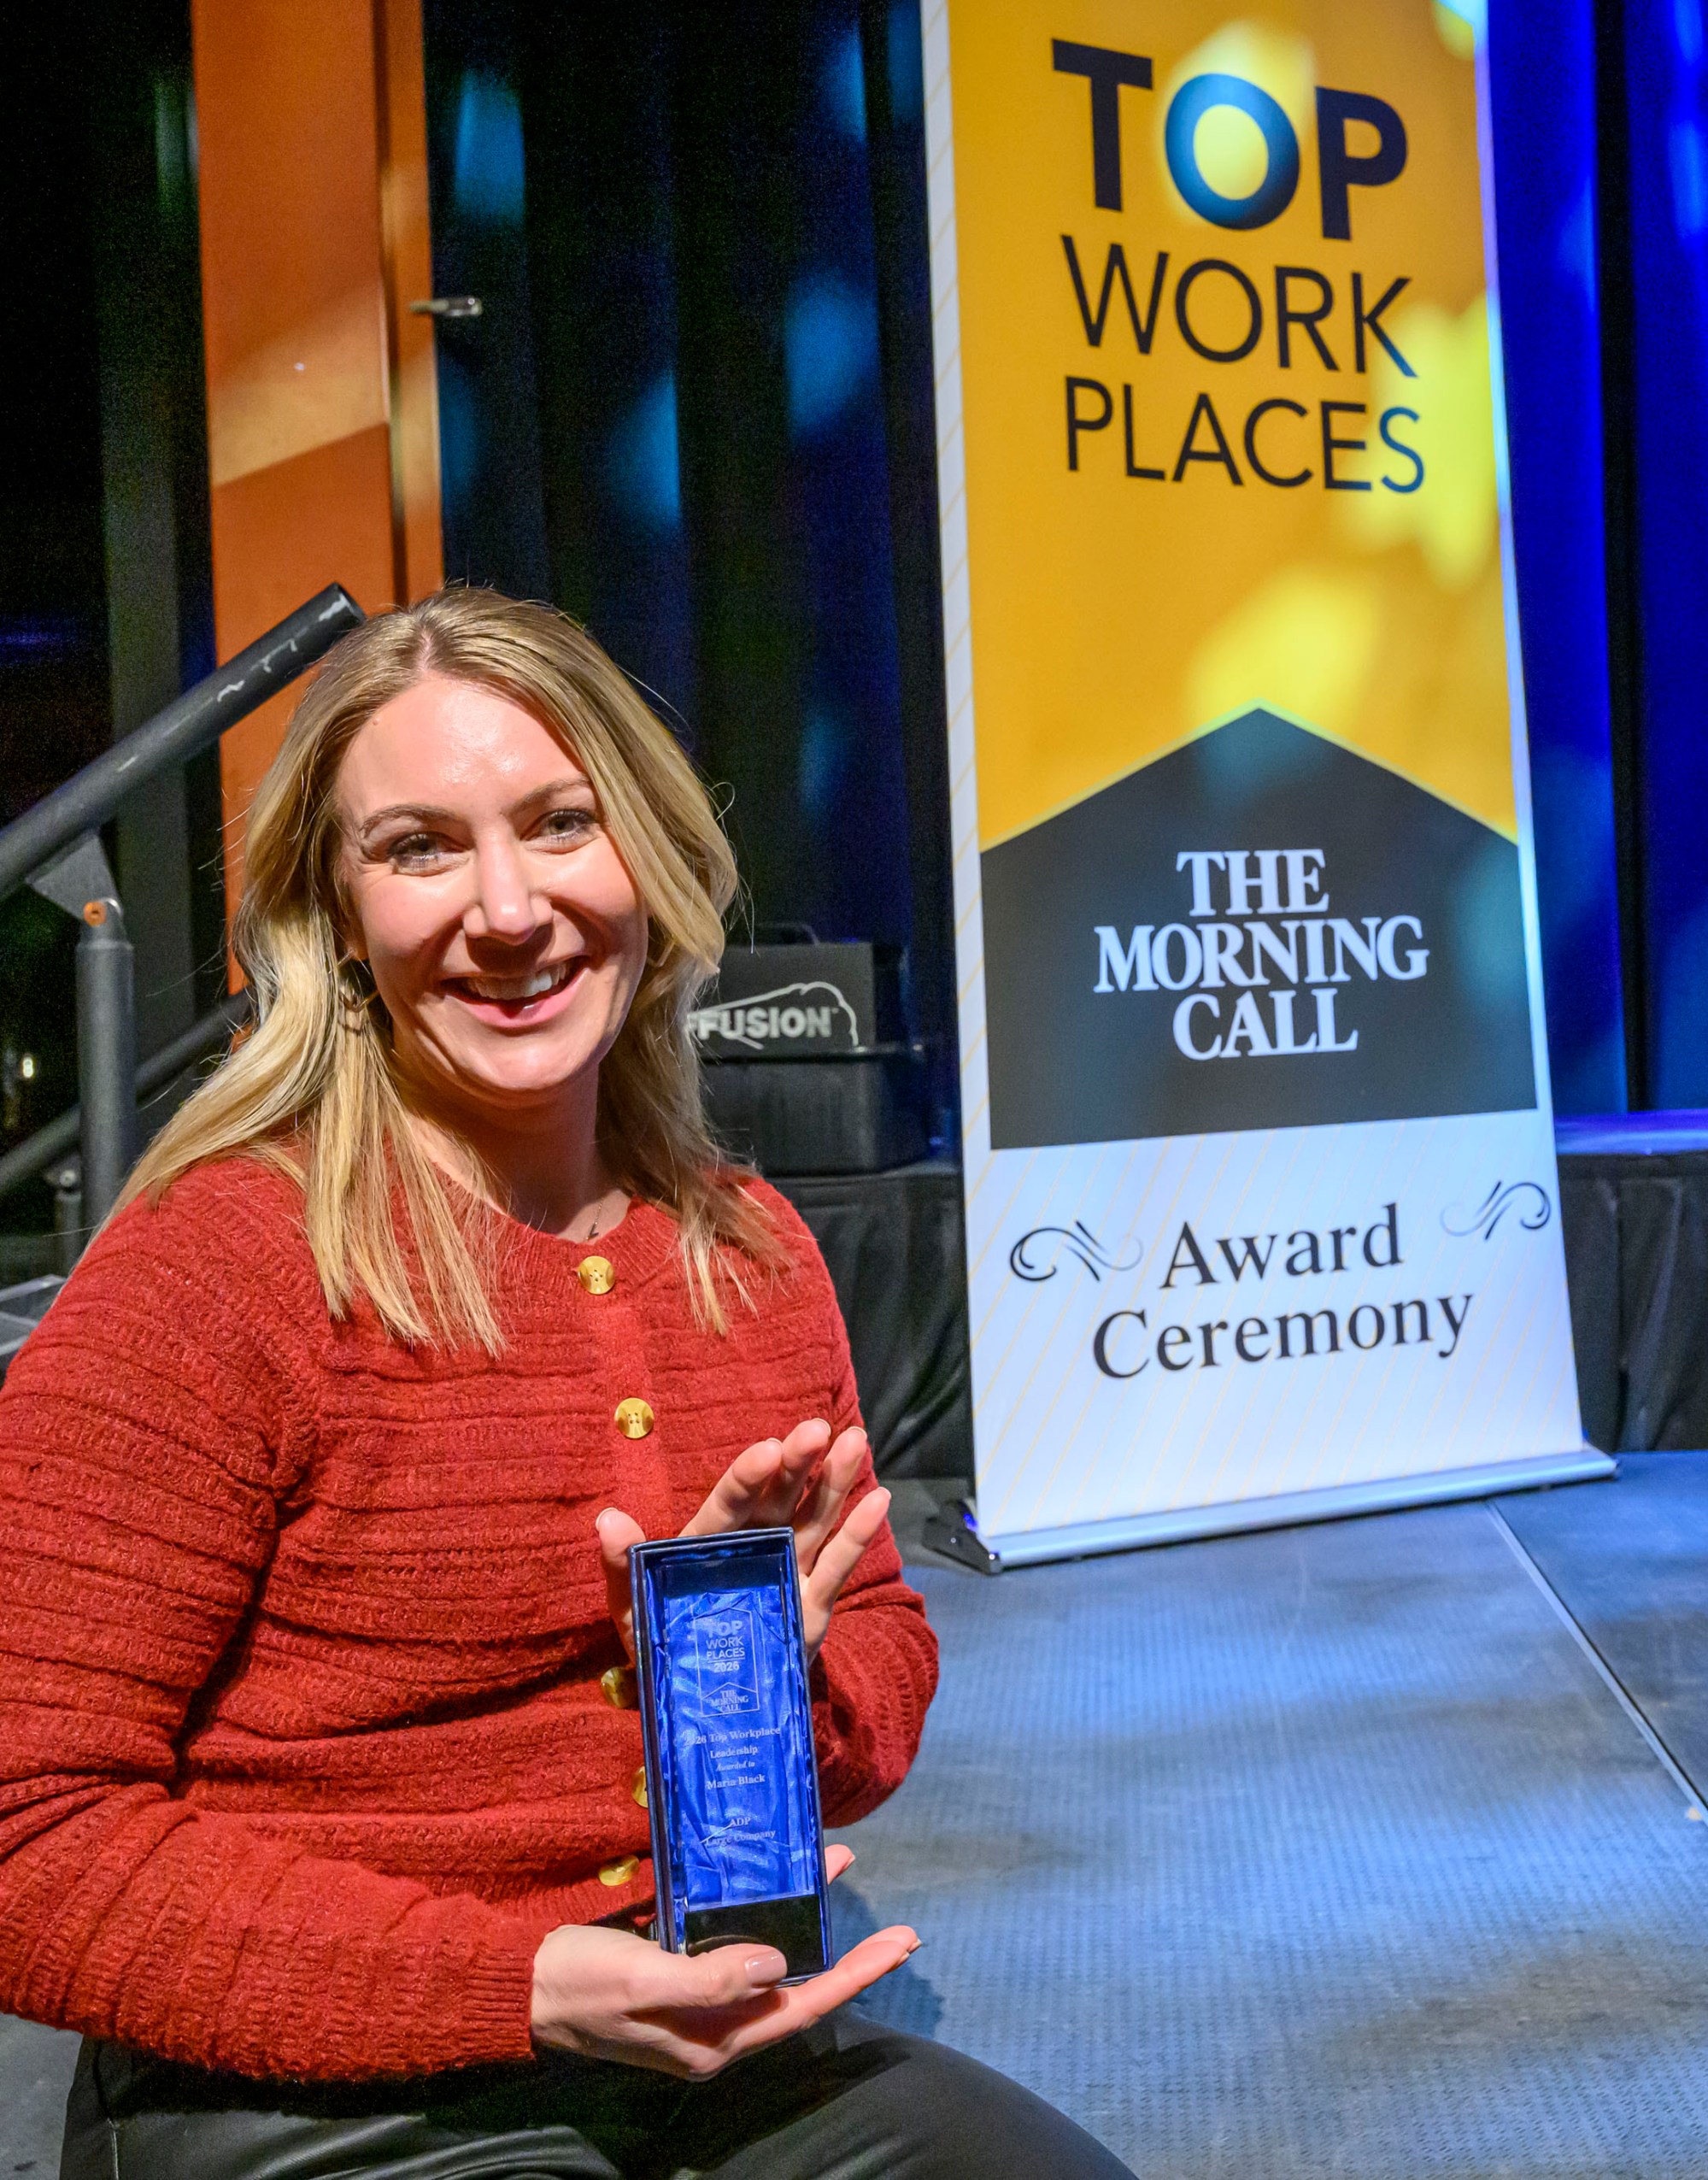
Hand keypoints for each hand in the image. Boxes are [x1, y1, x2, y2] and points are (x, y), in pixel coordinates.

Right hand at [530, 1846, 917, 2077]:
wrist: (517, 1982)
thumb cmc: (576, 1983)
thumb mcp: (641, 1979)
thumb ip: (710, 1974)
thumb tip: (777, 1964)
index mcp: (713, 2039)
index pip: (801, 2007)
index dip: (855, 1975)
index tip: (901, 1943)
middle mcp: (713, 2027)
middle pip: (794, 1986)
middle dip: (843, 1951)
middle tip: (894, 1923)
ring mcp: (695, 2002)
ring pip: (767, 1960)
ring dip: (802, 1919)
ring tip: (833, 1869)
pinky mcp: (675, 1973)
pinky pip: (732, 1946)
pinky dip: (759, 1913)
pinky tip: (770, 1883)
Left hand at [597, 1419, 890, 1661]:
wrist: (702, 1698)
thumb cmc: (662, 1640)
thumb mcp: (633, 1609)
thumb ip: (622, 1566)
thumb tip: (606, 1520)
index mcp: (709, 1541)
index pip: (729, 1502)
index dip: (748, 1476)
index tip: (768, 1448)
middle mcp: (753, 1545)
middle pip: (779, 1498)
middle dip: (799, 1463)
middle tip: (817, 1429)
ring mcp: (787, 1570)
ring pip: (814, 1519)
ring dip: (835, 1481)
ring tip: (856, 1440)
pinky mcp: (812, 1603)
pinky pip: (836, 1565)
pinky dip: (858, 1534)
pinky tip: (879, 1499)